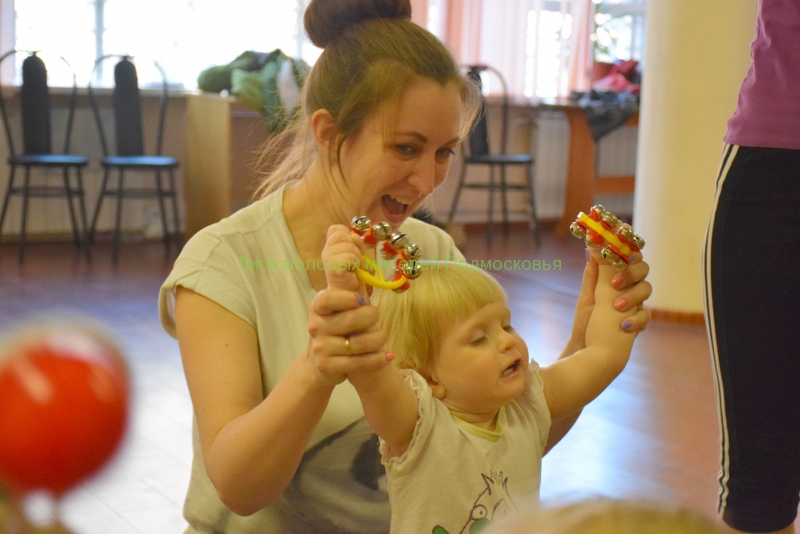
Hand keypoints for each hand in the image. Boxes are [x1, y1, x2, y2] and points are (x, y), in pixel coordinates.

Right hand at [304, 225, 388, 387]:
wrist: (322, 362)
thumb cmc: (339, 323)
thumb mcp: (340, 295)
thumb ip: (343, 264)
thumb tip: (339, 227)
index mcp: (319, 304)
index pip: (329, 298)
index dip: (348, 298)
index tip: (362, 299)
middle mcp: (316, 325)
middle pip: (352, 320)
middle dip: (372, 318)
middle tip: (377, 319)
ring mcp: (321, 348)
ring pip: (359, 343)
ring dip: (378, 340)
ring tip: (383, 337)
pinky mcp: (329, 367)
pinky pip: (359, 363)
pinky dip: (377, 359)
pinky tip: (387, 355)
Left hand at [568, 230, 651, 350]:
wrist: (586, 350)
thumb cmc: (586, 322)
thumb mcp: (587, 296)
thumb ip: (593, 275)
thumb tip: (592, 248)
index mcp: (616, 279)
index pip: (628, 258)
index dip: (628, 248)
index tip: (622, 244)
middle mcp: (629, 288)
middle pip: (642, 269)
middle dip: (631, 271)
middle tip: (615, 282)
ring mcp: (635, 305)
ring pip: (646, 289)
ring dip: (632, 295)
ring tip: (616, 306)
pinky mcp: (638, 322)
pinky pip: (646, 316)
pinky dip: (636, 320)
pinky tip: (623, 325)